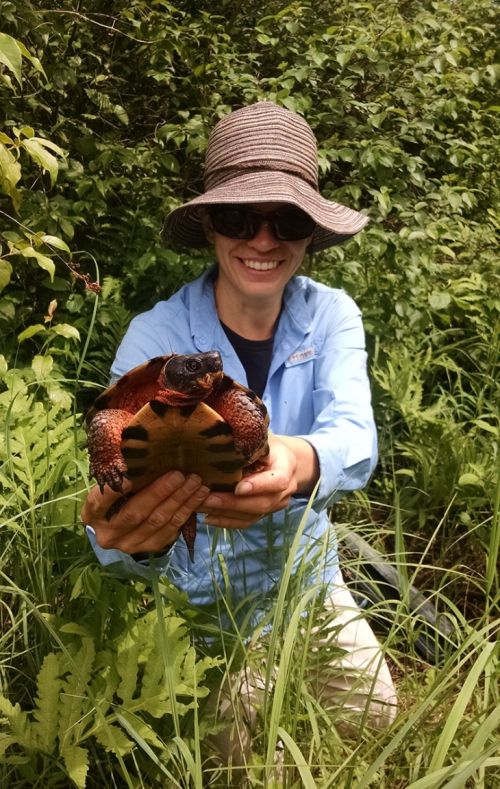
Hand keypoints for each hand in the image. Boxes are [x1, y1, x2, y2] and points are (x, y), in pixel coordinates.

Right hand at [80, 471, 209, 553]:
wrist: (121, 520)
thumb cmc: (119, 489)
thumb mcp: (113, 479)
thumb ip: (120, 468)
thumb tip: (133, 448)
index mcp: (92, 514)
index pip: (100, 501)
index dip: (115, 490)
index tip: (130, 475)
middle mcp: (107, 534)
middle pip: (135, 513)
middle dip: (160, 492)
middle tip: (180, 474)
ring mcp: (128, 545)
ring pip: (157, 521)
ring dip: (180, 500)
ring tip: (196, 482)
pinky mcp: (149, 549)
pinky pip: (171, 530)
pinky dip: (186, 511)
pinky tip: (199, 496)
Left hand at [199, 435, 298, 528]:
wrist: (282, 459)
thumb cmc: (267, 443)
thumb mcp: (262, 435)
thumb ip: (249, 439)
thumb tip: (222, 434)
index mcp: (287, 466)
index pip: (277, 480)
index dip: (258, 486)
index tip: (237, 488)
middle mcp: (285, 490)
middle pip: (262, 503)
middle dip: (232, 503)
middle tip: (207, 499)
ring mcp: (275, 505)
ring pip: (252, 515)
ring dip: (224, 513)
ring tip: (200, 506)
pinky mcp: (263, 513)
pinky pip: (245, 522)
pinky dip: (226, 521)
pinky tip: (207, 517)